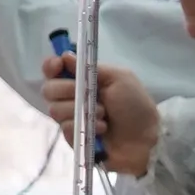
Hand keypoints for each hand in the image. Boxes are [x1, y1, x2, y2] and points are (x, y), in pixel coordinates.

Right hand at [40, 56, 157, 176]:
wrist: (145, 138)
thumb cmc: (135, 105)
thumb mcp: (119, 78)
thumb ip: (90, 67)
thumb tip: (65, 55)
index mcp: (83, 79)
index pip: (53, 69)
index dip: (51, 66)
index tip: (58, 66)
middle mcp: (73, 97)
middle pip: (48, 89)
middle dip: (67, 89)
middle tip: (89, 93)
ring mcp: (72, 118)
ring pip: (55, 109)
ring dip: (81, 110)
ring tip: (103, 114)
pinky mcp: (74, 137)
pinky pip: (65, 128)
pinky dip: (85, 126)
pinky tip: (102, 129)